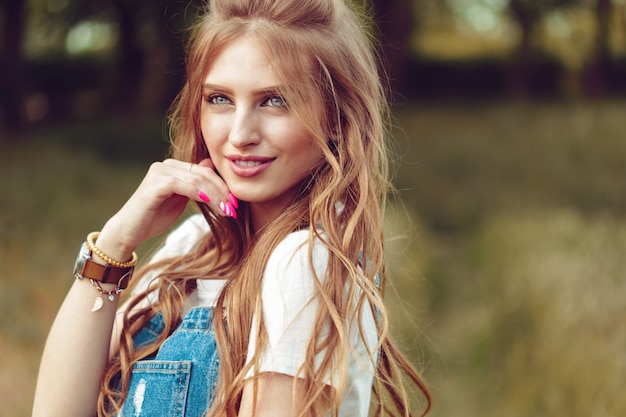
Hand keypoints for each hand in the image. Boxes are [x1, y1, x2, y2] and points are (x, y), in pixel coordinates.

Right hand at [94, 158, 236, 261]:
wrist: (129, 231)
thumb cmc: (154, 217)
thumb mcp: (181, 200)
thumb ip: (195, 186)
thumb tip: (211, 168)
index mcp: (173, 167)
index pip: (205, 172)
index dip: (222, 186)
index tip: (235, 203)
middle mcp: (165, 166)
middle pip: (203, 174)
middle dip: (221, 192)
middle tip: (234, 208)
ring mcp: (158, 173)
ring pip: (195, 179)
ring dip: (214, 195)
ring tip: (226, 210)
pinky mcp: (154, 184)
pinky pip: (181, 185)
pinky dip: (197, 193)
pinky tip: (209, 202)